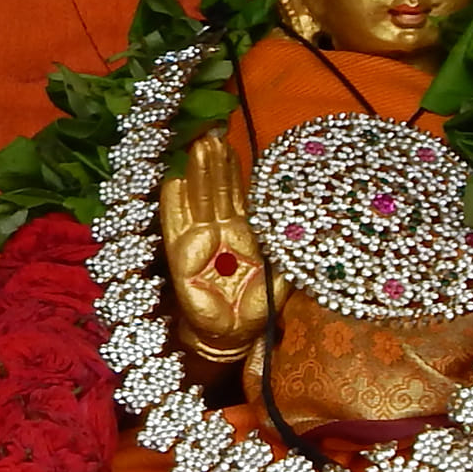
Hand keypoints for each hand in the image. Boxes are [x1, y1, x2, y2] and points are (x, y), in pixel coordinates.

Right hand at [159, 127, 269, 365]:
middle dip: (213, 164)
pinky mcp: (182, 259)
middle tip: (211, 136)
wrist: (235, 335)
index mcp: (242, 232)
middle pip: (215, 192)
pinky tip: (172, 182)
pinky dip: (173, 205)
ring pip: (197, 202)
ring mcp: (199, 243)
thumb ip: (284, 247)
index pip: (236, 194)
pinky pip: (175, 227)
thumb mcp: (280, 273)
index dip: (232, 170)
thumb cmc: (256, 306)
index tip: (229, 143)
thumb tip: (300, 220)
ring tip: (197, 148)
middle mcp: (219, 232)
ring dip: (196, 176)